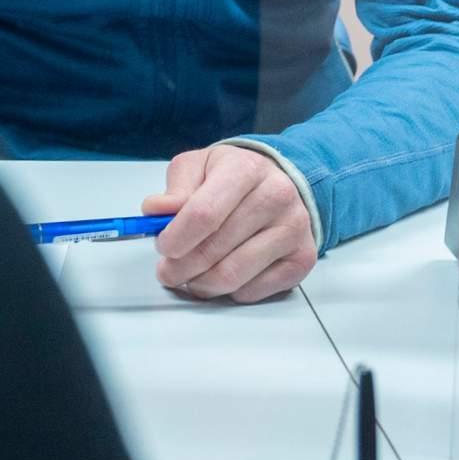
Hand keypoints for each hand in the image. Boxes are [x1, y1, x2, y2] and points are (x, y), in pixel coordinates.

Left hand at [144, 144, 316, 303]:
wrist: (281, 182)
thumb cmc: (233, 177)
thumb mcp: (199, 167)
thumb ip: (176, 189)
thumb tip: (156, 211)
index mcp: (246, 169)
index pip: (204, 213)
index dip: (176, 237)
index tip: (163, 247)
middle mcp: (276, 197)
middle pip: (216, 249)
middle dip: (181, 267)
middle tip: (168, 271)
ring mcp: (293, 230)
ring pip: (233, 276)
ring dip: (201, 284)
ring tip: (190, 277)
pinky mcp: (302, 259)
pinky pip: (253, 291)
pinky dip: (228, 292)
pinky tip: (221, 275)